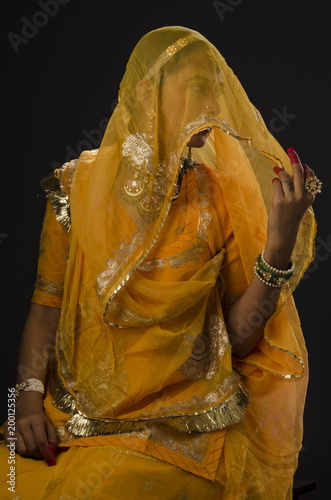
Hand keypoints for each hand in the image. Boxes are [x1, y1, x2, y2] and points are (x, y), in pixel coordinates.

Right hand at [4, 391, 57, 465]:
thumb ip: (53, 438)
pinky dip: (20, 450)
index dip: (46, 453)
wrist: (27, 407)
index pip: (41, 441)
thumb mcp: (49, 425)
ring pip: (22, 450)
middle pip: (31, 447)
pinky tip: (25, 444)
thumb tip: (52, 453)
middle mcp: (23, 424)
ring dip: (29, 453)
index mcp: (36, 420)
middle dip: (38, 454)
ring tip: (34, 448)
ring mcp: (14, 428)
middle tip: (42, 454)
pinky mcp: (8, 432)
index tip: (50, 460)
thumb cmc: (40, 418)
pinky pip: (13, 448)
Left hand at [265, 147, 314, 267]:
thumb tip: (287, 172)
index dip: (304, 166)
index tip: (300, 160)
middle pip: (298, 171)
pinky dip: (275, 182)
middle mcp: (302, 197)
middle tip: (291, 150)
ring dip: (281, 172)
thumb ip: (296, 189)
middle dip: (295, 158)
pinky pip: (276, 184)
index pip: (309, 176)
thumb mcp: (298, 204)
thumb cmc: (289, 218)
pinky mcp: (279, 201)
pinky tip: (274, 182)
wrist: (283, 235)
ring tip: (277, 170)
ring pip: (285, 177)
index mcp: (309, 197)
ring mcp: (290, 199)